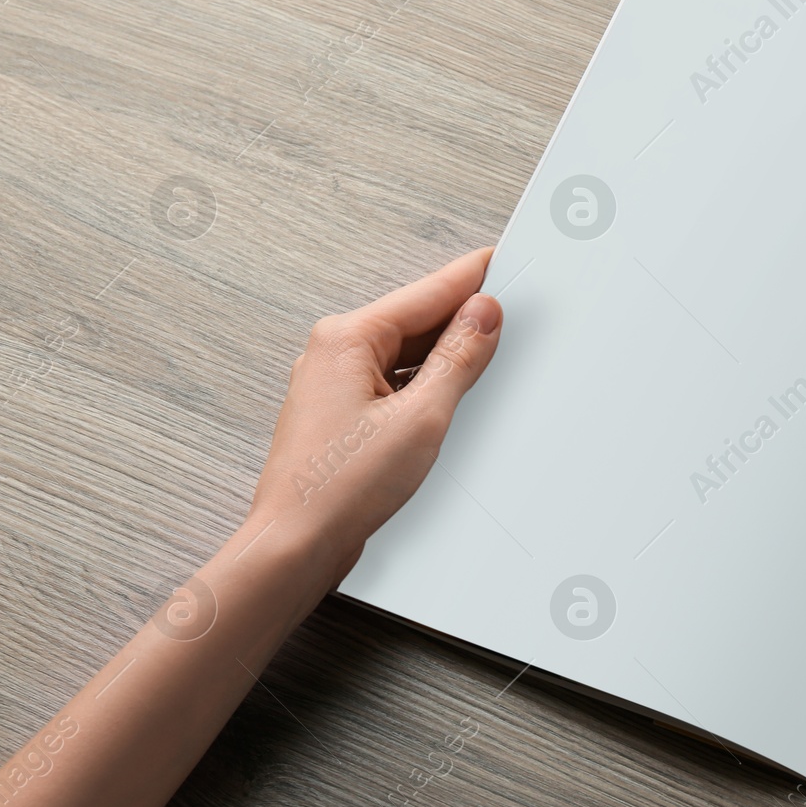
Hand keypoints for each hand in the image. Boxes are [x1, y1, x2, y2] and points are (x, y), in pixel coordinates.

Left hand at [247, 248, 503, 589]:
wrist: (297, 544)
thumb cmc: (338, 488)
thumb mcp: (422, 416)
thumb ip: (458, 358)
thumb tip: (482, 316)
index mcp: (346, 339)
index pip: (426, 293)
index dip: (472, 278)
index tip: (503, 262)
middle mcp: (333, 353)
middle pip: (416, 322)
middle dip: (462, 323)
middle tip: (508, 320)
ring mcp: (334, 384)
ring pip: (406, 355)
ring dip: (444, 360)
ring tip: (484, 365)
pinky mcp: (342, 415)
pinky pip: (394, 383)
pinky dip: (425, 387)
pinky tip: (449, 400)